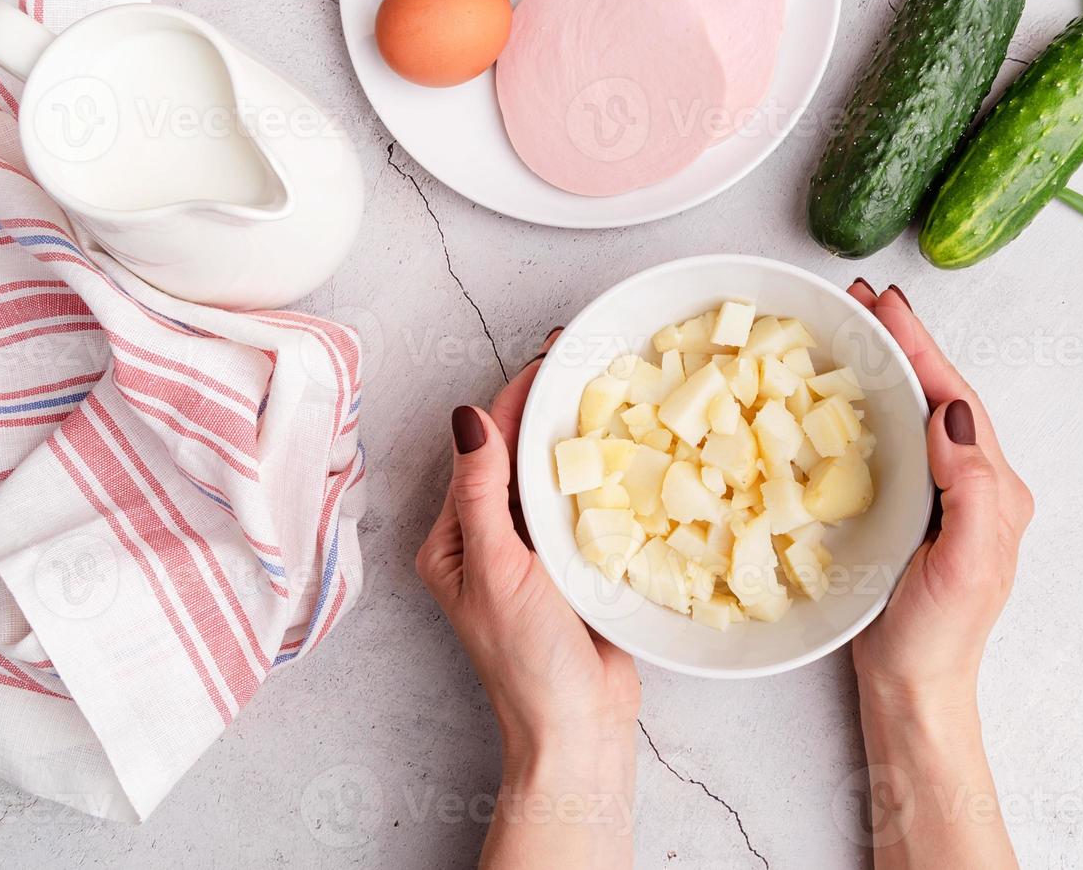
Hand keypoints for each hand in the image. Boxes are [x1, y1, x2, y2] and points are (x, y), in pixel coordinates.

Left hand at [417, 331, 638, 866]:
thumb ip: (482, 494)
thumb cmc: (527, 660)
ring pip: (554, 479)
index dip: (515, 399)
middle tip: (588, 358)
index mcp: (454, 539)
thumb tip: (468, 417)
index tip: (552, 355)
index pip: (483, 449)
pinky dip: (603, 477)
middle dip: (549, 409)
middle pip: (518, 457)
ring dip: (578, 438)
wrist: (578, 727)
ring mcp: (535, 553)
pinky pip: (585, 509)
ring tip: (611, 389)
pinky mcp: (576, 568)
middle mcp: (489, 540)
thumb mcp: (495, 568)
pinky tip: (628, 449)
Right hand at [846, 281, 1031, 869]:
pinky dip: (867, 407)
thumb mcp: (968, 565)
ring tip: (849, 328)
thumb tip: (954, 413)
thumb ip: (973, 489)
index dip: (920, 346)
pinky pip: (889, 443)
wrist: (913, 692)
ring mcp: (938, 498)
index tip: (885, 303)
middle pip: (936, 393)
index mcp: (992, 486)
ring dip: (883, 366)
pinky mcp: (905, 513)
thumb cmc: (938, 638)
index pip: (956, 397)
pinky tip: (840, 396)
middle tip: (859, 298)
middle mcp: (972, 483)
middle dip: (901, 342)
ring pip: (912, 412)